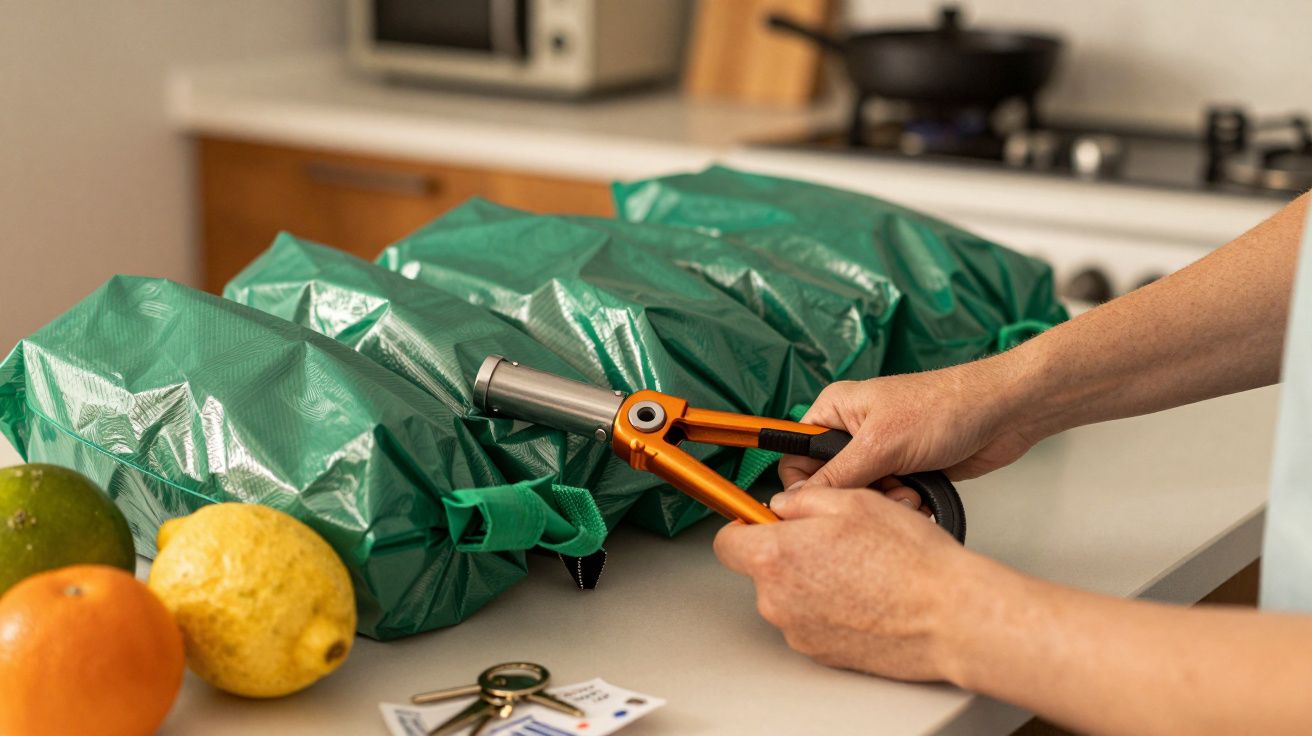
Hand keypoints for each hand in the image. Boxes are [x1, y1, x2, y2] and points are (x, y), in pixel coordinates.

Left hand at [714, 484, 998, 679]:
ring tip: (859, 568)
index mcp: (775, 556)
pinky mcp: (821, 653)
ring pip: (789, 595)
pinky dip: (830, 608)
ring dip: (812, 580)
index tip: (762, 522)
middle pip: (762, 570)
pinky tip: (865, 594)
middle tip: (834, 540)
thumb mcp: (852, 500)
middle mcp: (778, 600)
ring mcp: (798, 631)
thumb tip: (783, 504)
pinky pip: (812, 621)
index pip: (726, 542)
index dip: (745, 526)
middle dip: (789, 552)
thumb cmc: (909, 559)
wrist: (948, 615)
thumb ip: (803, 498)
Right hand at [781, 357, 1036, 489]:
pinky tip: (921, 497)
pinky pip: (889, 501)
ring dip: (883, 504)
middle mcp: (852, 431)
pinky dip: (903, 506)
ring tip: (908, 494)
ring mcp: (880, 453)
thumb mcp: (880, 444)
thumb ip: (835, 476)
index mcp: (835, 411)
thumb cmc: (944, 407)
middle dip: (854, 497)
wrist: (1003, 414)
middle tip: (879, 494)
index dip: (802, 485)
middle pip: (828, 483)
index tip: (818, 507)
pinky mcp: (905, 471)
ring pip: (861, 497)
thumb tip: (793, 500)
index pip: (795, 455)